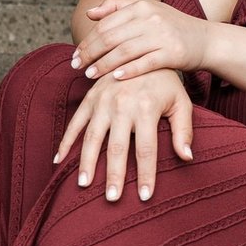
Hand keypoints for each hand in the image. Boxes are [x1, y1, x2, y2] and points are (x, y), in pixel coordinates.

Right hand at [54, 67, 193, 202]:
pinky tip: (59, 162)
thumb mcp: (181, 102)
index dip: (145, 174)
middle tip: (112, 199)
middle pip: (117, 147)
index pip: (146, 149)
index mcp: (146, 108)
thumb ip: (184, 130)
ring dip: (87, 162)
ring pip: (92, 137)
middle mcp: (122, 105)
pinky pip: (75, 123)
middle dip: (114, 175)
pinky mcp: (90, 98)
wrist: (142, 47)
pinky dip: (65, 142)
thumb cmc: (166, 82)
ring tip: (84, 184)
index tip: (144, 196)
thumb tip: (187, 157)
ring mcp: (102, 101)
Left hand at [72, 0, 209, 81]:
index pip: (106, 24)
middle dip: (90, 53)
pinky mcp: (173, 53)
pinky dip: (129, 71)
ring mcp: (163, 36)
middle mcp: (151, 18)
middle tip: (76, 66)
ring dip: (104, 64)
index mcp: (142, 6)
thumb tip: (90, 13)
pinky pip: (146, 63)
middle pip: (111, 37)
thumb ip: (118, 8)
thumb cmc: (172, 27)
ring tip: (89, 75)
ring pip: (125, 51)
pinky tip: (115, 79)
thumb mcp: (148, 10)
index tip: (75, 54)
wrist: (206, 40)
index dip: (88, 40)